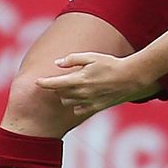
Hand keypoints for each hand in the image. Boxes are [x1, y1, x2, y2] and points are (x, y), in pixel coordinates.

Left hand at [36, 51, 156, 117]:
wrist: (130, 78)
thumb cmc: (110, 64)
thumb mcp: (91, 57)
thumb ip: (72, 59)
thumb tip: (57, 63)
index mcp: (79, 79)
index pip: (55, 84)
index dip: (44, 83)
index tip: (37, 82)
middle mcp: (82, 93)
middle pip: (60, 93)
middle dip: (57, 87)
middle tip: (61, 79)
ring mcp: (89, 102)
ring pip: (68, 102)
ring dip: (65, 95)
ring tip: (72, 86)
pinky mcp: (96, 108)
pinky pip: (79, 110)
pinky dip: (76, 104)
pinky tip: (80, 97)